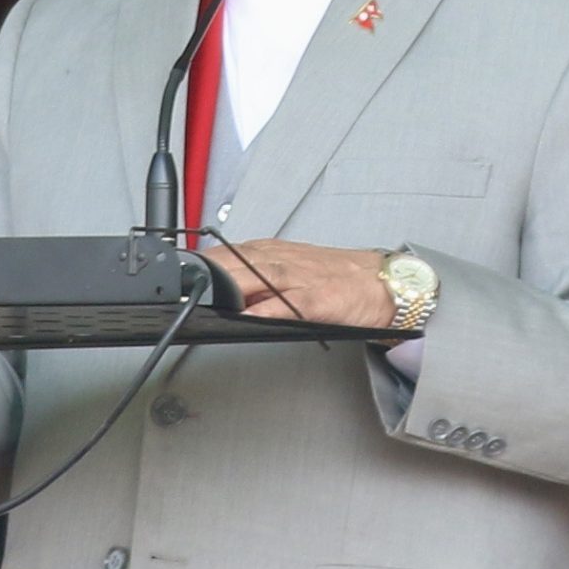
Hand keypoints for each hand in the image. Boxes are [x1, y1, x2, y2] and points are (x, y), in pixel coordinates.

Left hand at [198, 238, 392, 328]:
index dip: (206, 261)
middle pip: (240, 261)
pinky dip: (269, 309)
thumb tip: (225, 291)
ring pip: (260, 276)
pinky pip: (290, 304)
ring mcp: (303, 279)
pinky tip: (250, 316)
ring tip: (208, 295)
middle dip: (211, 271)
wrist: (386, 283)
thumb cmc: (341, 277)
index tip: (182, 271)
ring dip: (232, 284)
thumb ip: (261, 276)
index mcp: (277, 253)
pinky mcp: (320, 300)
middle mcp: (286, 262)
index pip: (232, 252)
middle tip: (186, 283)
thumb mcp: (295, 268)